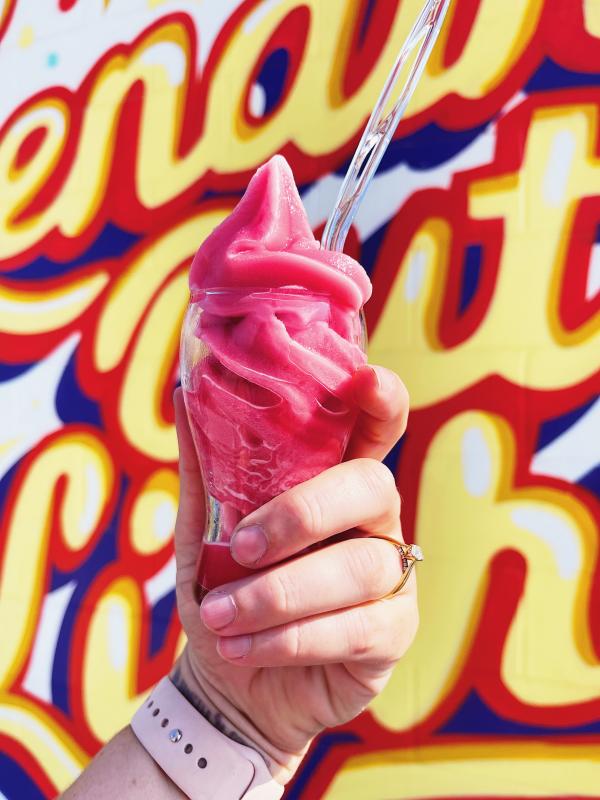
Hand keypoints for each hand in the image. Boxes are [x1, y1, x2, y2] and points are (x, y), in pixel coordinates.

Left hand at [171, 365, 415, 781]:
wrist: (228, 680)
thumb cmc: (225, 593)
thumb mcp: (205, 533)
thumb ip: (205, 471)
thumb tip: (187, 394)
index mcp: (333, 483)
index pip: (377, 429)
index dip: (382, 402)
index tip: (366, 380)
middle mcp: (373, 521)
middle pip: (373, 487)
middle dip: (303, 514)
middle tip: (239, 546)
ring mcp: (391, 575)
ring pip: (360, 567)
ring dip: (279, 593)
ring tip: (219, 614)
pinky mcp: (394, 632)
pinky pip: (355, 629)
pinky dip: (288, 638)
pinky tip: (241, 646)